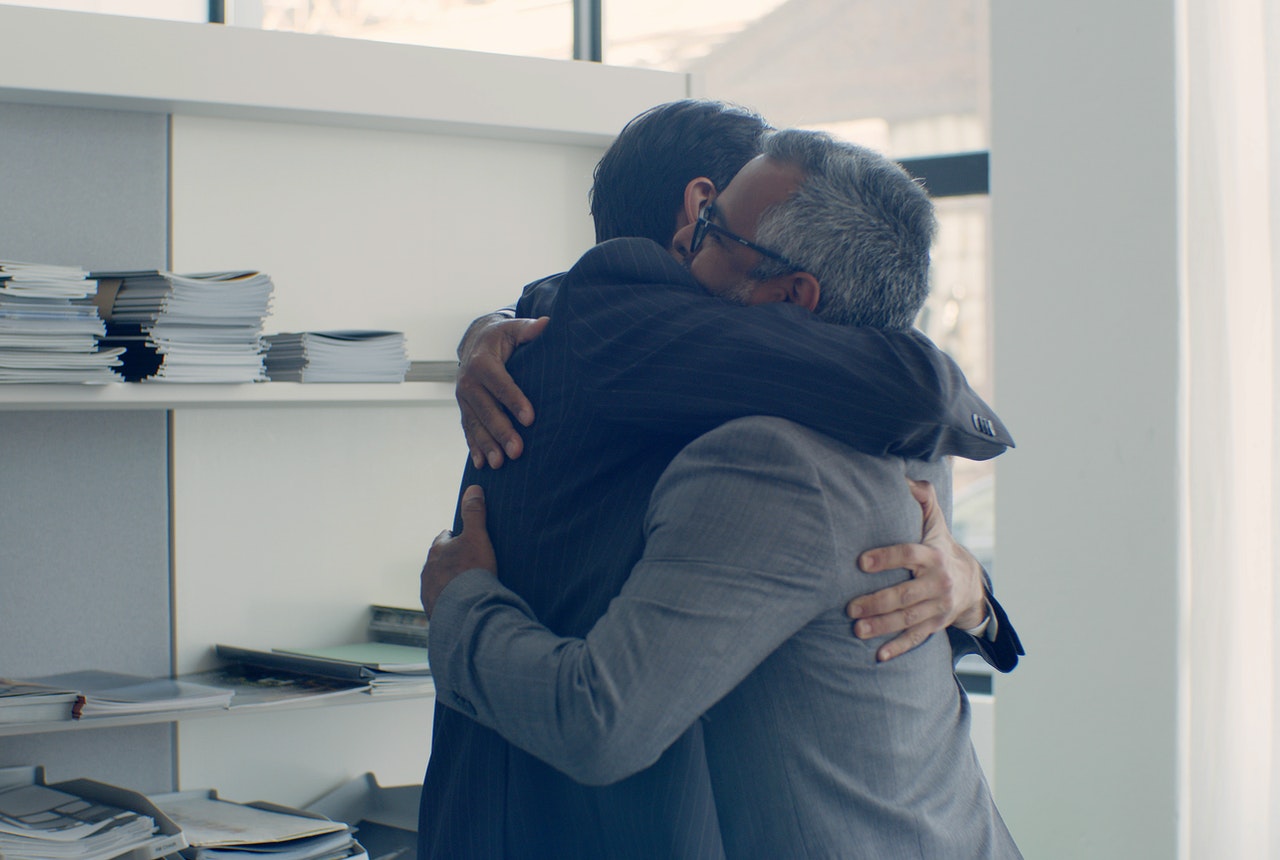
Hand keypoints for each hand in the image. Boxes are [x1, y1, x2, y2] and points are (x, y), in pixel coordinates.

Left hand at [421, 485, 497, 616]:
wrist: (466, 609)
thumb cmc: (472, 570)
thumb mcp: (477, 537)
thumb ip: (474, 513)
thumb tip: (472, 488)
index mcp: (437, 549)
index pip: (444, 537)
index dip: (456, 537)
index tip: (466, 540)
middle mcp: (428, 569)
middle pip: (439, 560)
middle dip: (451, 560)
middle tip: (468, 563)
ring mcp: (428, 591)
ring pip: (438, 581)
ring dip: (448, 581)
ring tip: (466, 586)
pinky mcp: (432, 609)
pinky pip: (441, 601)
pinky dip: (449, 600)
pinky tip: (461, 603)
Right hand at [456, 315, 549, 469]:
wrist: (476, 341)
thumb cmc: (502, 337)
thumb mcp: (514, 329)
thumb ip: (528, 329)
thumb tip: (545, 324)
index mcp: (482, 361)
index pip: (500, 383)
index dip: (514, 401)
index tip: (530, 419)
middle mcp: (468, 381)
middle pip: (487, 409)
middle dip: (502, 431)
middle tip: (517, 451)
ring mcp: (463, 397)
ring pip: (475, 424)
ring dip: (487, 445)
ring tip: (500, 464)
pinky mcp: (463, 408)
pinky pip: (468, 429)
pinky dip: (474, 447)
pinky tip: (482, 464)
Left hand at [846, 479, 987, 661]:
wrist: (970, 582)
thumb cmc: (939, 546)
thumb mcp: (935, 522)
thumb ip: (922, 498)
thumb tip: (903, 477)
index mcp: (933, 555)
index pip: (908, 555)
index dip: (886, 558)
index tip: (861, 562)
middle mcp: (938, 582)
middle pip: (905, 594)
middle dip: (877, 602)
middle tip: (849, 607)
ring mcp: (938, 606)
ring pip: (908, 619)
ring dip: (882, 627)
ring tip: (857, 630)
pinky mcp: (936, 624)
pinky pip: (917, 638)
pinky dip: (899, 647)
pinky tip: (879, 655)